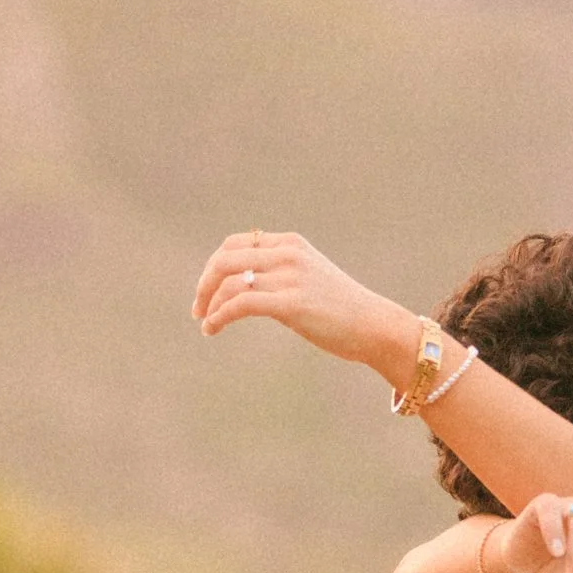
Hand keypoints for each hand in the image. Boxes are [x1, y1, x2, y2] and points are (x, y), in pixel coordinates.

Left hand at [192, 231, 416, 378]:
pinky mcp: (292, 303)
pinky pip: (241, 304)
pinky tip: (213, 329)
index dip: (213, 266)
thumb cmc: (343, 311)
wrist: (375, 327)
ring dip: (210, 305)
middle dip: (204, 284)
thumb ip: (279, 276)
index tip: (207, 290)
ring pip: (230, 283)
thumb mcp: (309, 280)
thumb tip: (243, 289)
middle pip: (225, 259)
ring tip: (206, 324)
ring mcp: (290, 277)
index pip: (235, 244)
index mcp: (290, 244)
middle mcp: (288, 254)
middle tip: (197, 308)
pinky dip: (220, 316)